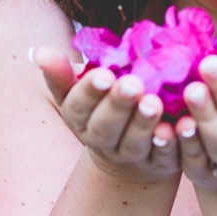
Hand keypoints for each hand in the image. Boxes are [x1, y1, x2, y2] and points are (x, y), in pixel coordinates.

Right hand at [31, 47, 180, 183]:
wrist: (130, 158)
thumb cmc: (103, 108)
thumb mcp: (80, 90)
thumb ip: (62, 72)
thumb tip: (38, 51)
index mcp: (79, 119)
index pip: (78, 106)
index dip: (89, 92)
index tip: (102, 74)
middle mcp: (102, 141)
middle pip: (106, 127)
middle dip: (117, 105)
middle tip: (131, 84)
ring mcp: (131, 155)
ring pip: (134, 143)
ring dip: (144, 124)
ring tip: (154, 102)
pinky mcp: (159, 164)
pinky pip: (166, 156)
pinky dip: (171, 144)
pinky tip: (178, 126)